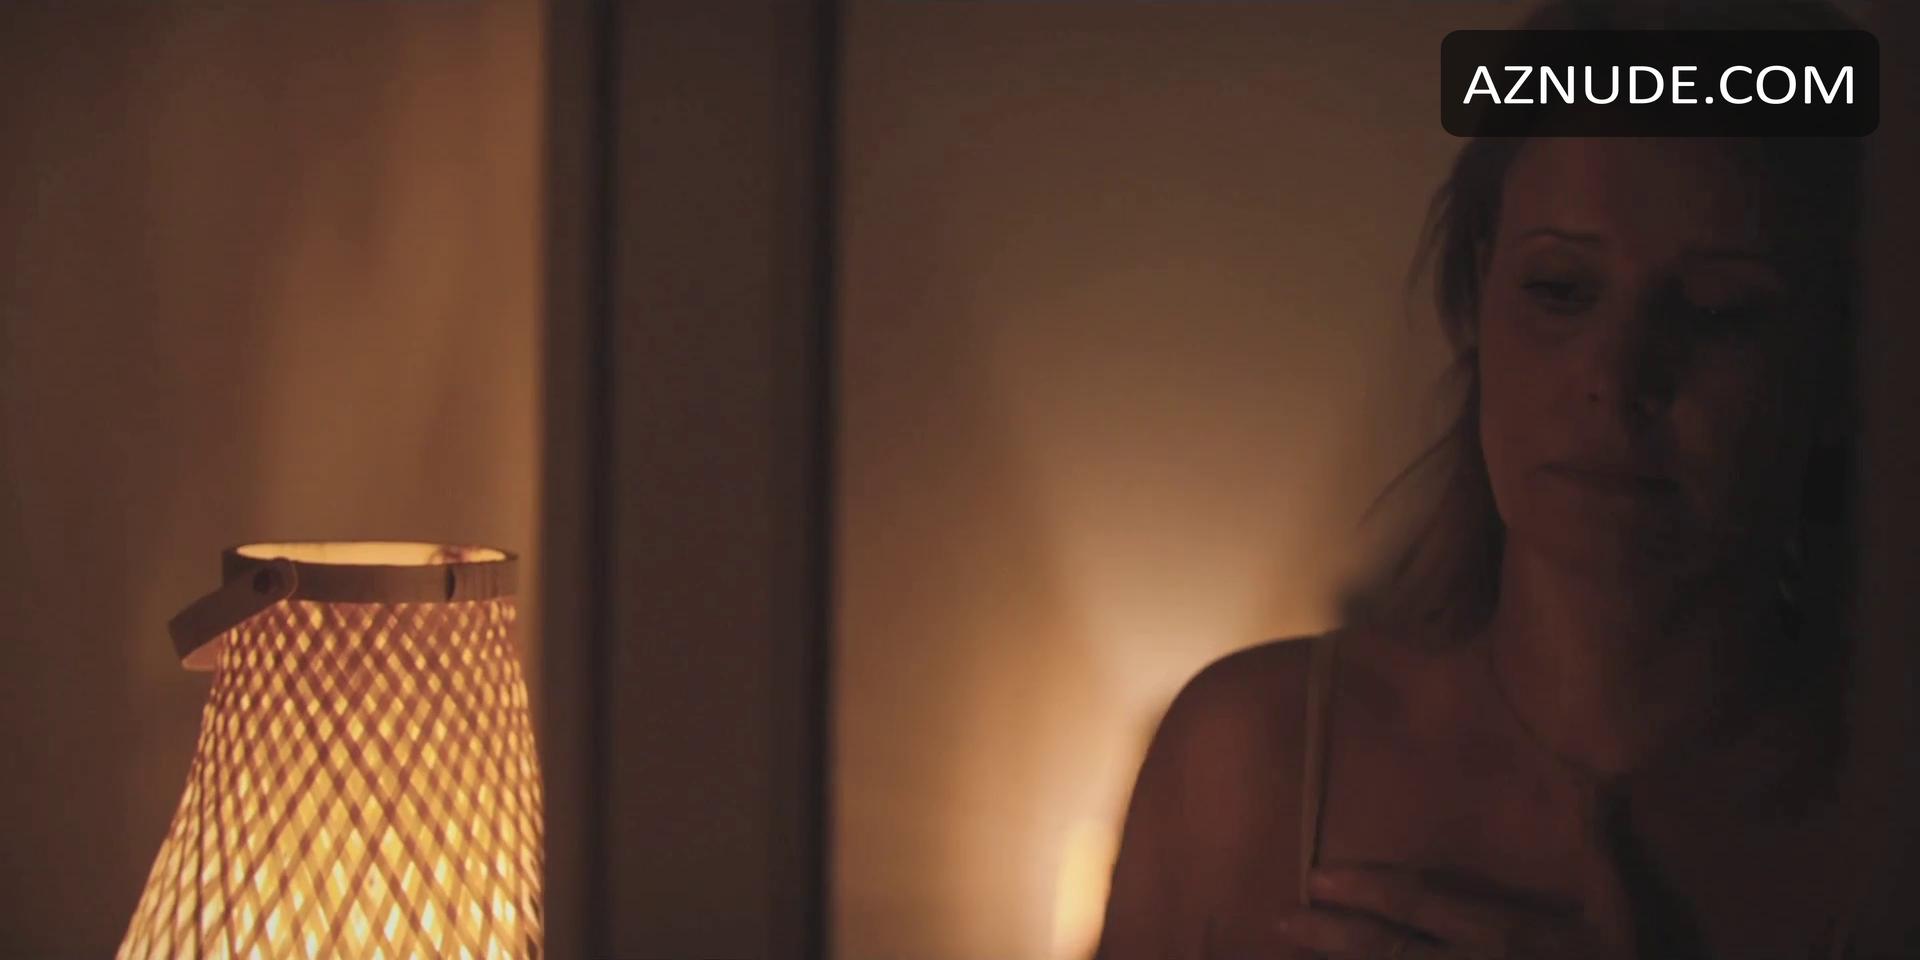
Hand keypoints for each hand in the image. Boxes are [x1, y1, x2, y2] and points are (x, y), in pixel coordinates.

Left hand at [1275, 864, 1622, 959]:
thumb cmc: (1621, 952)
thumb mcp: (1610, 896)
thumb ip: (1586, 832)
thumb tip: (1581, 776)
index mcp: (1508, 937)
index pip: (1424, 905)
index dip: (1367, 889)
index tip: (1317, 876)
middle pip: (1393, 954)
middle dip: (1333, 937)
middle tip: (1282, 921)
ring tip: (1292, 954)